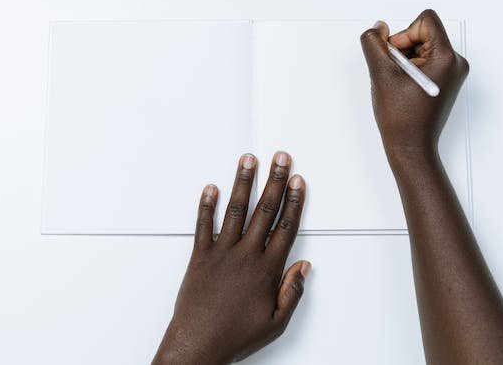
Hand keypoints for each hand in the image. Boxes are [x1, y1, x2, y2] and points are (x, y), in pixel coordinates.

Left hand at [152, 152, 310, 364]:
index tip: (299, 182)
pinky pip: (203, 225)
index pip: (286, 227)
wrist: (198, 344)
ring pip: (236, 209)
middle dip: (275, 181)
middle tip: (281, 158)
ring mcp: (221, 253)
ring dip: (243, 182)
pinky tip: (211, 187)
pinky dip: (206, 205)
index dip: (295, 201)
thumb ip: (292, 292)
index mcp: (266, 270)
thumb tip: (304, 267)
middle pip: (265, 210)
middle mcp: (245, 255)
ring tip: (249, 160)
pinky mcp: (199, 256)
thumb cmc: (235, 335)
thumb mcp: (276, 322)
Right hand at [360, 9, 468, 158]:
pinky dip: (411, 69)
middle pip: (424, 33)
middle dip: (404, 49)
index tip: (397, 57)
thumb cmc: (402, 118)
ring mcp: (453, 72)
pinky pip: (426, 60)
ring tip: (401, 84)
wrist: (411, 147)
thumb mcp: (381, 74)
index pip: (426, 20)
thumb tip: (379, 27)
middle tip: (396, 74)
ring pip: (422, 46)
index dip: (404, 34)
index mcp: (447, 58)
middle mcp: (456, 63)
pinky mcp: (446, 81)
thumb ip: (374, 43)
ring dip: (406, 60)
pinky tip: (405, 89)